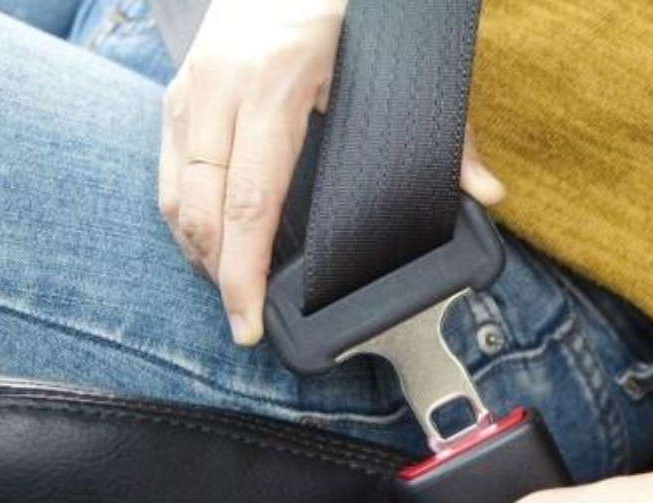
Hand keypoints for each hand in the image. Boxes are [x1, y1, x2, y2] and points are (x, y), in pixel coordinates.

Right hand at [157, 0, 503, 344]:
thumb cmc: (351, 7)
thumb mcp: (403, 58)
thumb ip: (448, 131)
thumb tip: (485, 194)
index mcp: (276, 82)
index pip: (250, 200)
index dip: (243, 273)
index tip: (248, 322)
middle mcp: (221, 86)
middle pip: (202, 208)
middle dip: (217, 275)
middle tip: (243, 320)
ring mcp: (191, 86)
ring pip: (174, 194)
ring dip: (198, 250)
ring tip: (230, 289)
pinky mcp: (179, 89)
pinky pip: (167, 170)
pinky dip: (187, 216)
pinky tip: (213, 243)